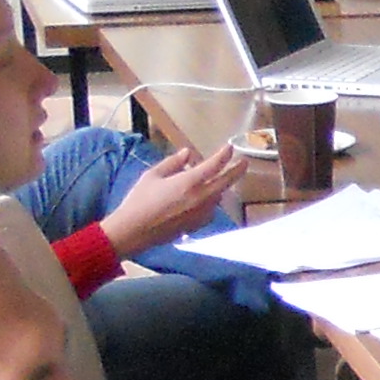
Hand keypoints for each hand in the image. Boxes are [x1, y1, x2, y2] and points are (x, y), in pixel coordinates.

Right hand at [101, 138, 247, 256]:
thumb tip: (188, 153)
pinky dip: (210, 202)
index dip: (224, 155)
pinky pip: (210, 210)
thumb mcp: (152, 175)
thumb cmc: (140, 200)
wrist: (134, 231)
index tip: (230, 147)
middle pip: (225, 182)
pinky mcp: (197, 225)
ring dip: (220, 187)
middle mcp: (200, 198)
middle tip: (244, 163)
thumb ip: (173, 162)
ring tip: (216, 180)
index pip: (214, 165)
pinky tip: (200, 200)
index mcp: (189, 182)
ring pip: (218, 196)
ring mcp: (201, 213)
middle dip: (236, 171)